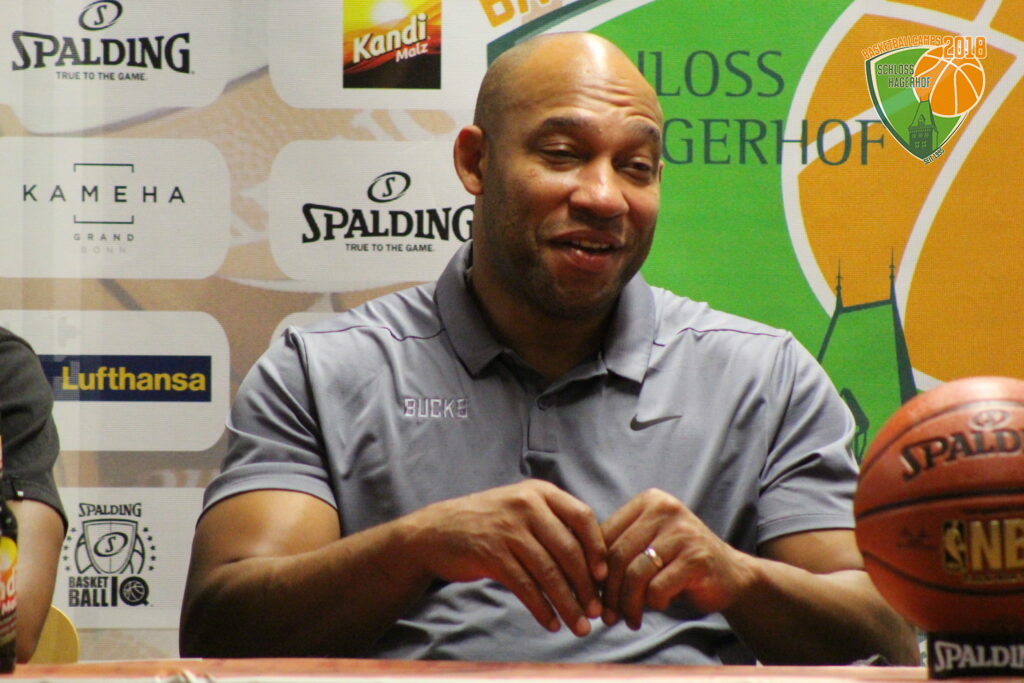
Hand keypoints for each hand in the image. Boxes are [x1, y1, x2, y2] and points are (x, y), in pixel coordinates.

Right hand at [404, 480, 607, 635]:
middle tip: (596, 611)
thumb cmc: (488, 523)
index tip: (602, 575)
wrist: (436, 531)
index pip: (582, 516)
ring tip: (578, 626)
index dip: (597, 548)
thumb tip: (594, 561)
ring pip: (548, 572)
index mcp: (540, 492)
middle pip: (568, 549)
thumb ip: (553, 523)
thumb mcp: (521, 508)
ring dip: (567, 604)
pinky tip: (550, 623)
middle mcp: (526, 505)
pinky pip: (525, 586)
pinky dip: (541, 609)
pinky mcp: (491, 553)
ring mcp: (507, 529)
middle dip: (586, 586)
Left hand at [600, 488, 753, 628]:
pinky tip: (658, 607)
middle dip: (608, 592)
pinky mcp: (697, 557)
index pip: (605, 535)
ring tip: (628, 619)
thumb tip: (577, 578)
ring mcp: (683, 532)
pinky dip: (653, 603)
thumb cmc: (678, 564)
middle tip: (606, 616)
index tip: (591, 595)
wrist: (731, 574)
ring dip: (628, 604)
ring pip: (635, 573)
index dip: (593, 569)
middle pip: (618, 555)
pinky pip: (658, 587)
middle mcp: (665, 509)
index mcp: (648, 501)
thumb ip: (618, 551)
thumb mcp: (646, 546)